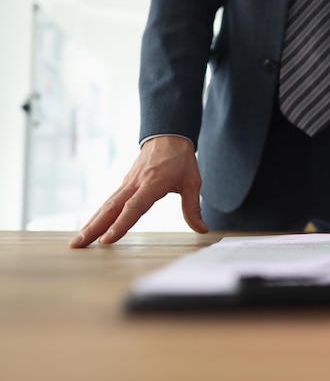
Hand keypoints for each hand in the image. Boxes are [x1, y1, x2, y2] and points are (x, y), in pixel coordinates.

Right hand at [69, 136, 207, 247]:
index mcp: (152, 183)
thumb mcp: (192, 182)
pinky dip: (98, 215)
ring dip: (91, 223)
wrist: (168, 135)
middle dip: (94, 227)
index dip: (121, 224)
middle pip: (111, 208)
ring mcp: (127, 183)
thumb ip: (193, 207)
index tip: (107, 240)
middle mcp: (135, 183)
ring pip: (106, 205)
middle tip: (77, 244)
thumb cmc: (180, 159)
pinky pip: (109, 201)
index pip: (134, 207)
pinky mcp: (125, 184)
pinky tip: (90, 227)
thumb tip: (201, 229)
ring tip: (77, 241)